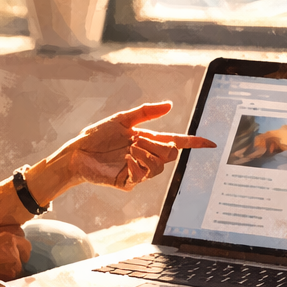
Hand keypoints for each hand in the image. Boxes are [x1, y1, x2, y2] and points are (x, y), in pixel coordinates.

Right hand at [0, 226, 30, 279]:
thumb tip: (3, 240)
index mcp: (5, 231)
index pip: (20, 232)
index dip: (15, 240)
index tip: (11, 246)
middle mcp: (13, 243)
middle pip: (25, 247)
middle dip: (19, 253)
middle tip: (7, 260)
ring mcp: (14, 258)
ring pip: (20, 263)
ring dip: (13, 267)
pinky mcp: (12, 272)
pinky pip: (15, 275)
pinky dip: (8, 276)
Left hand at [63, 101, 215, 189]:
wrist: (77, 152)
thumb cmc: (96, 136)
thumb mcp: (122, 119)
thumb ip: (147, 112)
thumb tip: (170, 105)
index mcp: (147, 140)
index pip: (176, 142)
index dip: (193, 143)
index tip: (210, 143)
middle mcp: (146, 156)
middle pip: (170, 155)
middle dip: (157, 146)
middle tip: (136, 140)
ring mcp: (138, 170)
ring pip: (159, 167)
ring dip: (146, 155)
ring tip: (130, 149)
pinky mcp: (127, 182)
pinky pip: (142, 177)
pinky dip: (136, 166)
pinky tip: (125, 160)